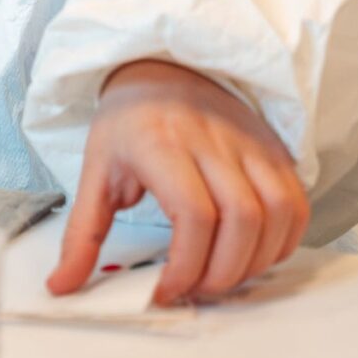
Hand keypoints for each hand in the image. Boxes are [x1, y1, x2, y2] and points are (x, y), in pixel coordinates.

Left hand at [48, 59, 308, 306]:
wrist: (164, 66)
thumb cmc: (130, 122)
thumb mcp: (95, 171)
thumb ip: (82, 234)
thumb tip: (62, 286)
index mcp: (162, 143)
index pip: (194, 215)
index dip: (185, 267)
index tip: (165, 292)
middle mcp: (213, 140)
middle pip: (242, 220)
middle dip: (223, 273)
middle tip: (195, 290)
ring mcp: (250, 142)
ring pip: (277, 212)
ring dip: (256, 261)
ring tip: (223, 276)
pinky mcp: (274, 150)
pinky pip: (296, 203)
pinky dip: (284, 241)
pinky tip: (254, 255)